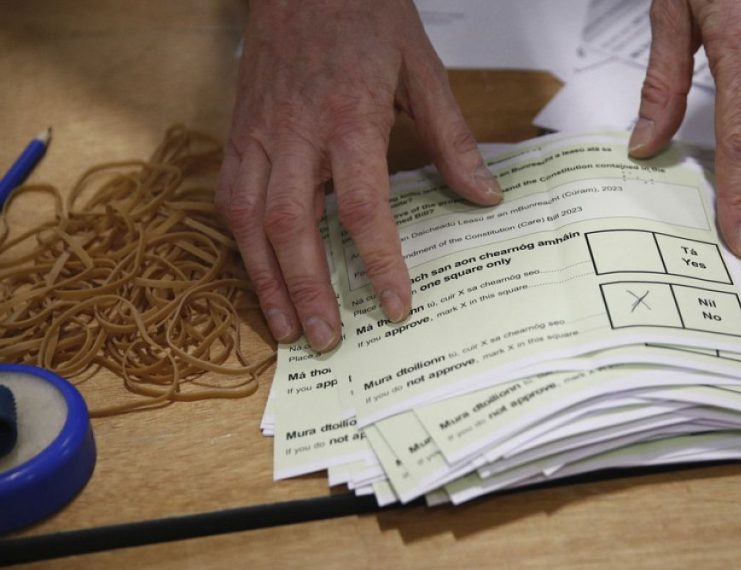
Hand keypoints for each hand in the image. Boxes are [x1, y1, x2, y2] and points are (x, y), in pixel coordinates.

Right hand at [217, 0, 501, 351]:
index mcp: (349, 116)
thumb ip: (452, 139)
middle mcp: (295, 131)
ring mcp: (258, 132)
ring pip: (248, 218)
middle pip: (292, 225)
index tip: (395, 305)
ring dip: (266, 279)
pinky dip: (242, 242)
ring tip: (285, 327)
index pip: (362, 206)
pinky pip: (229, 195)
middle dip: (308, 290)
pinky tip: (261, 272)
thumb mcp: (422, 68)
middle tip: (328, 339)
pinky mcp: (238, 131)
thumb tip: (483, 196)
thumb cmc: (363, 13)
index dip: (378, 262)